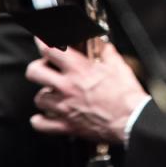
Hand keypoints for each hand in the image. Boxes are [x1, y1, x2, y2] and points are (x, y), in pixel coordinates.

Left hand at [25, 37, 147, 143]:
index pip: (50, 49)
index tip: (41, 40)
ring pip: (38, 98)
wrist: (131, 120)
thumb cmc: (126, 96)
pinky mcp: (66, 125)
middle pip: (34, 72)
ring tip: (52, 93)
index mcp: (79, 70)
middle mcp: (67, 87)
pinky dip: (39, 121)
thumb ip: (107, 53)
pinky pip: (41, 124)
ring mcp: (64, 107)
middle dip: (37, 67)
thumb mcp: (119, 66)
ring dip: (44, 94)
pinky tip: (43, 116)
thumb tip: (103, 46)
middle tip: (45, 67)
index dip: (42, 41)